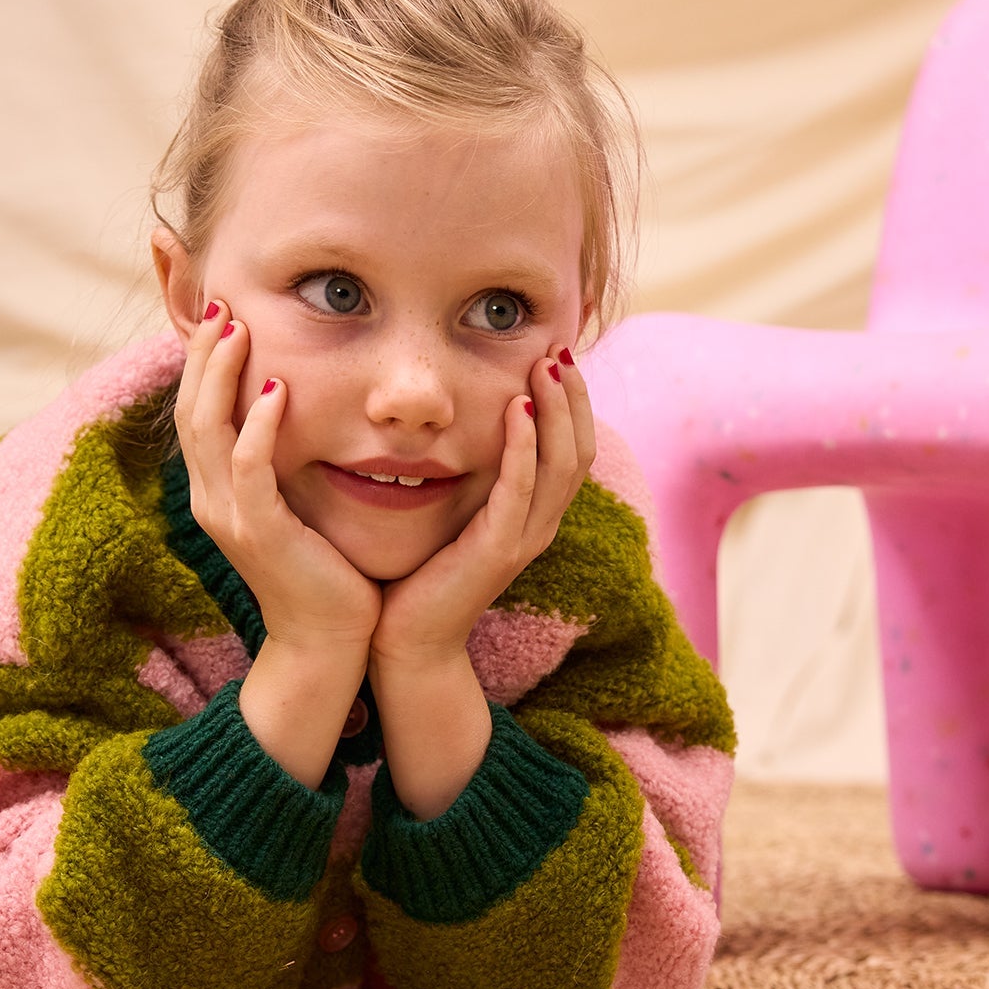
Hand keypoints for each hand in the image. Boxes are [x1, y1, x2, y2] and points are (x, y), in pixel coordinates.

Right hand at [174, 302, 381, 655]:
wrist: (327, 639)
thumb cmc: (322, 567)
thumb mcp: (293, 502)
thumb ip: (283, 459)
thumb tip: (296, 407)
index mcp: (215, 490)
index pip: (196, 411)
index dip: (202, 362)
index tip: (223, 314)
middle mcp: (210, 498)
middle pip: (190, 410)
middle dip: (205, 354)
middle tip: (224, 305)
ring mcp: (229, 516)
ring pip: (208, 430)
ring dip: (222, 376)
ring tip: (240, 329)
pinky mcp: (259, 532)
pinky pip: (249, 469)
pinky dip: (259, 426)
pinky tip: (279, 391)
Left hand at [371, 348, 595, 667]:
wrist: (408, 640)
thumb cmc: (421, 575)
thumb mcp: (453, 513)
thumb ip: (468, 474)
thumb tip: (459, 422)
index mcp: (533, 515)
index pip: (573, 448)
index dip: (572, 402)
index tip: (556, 354)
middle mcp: (539, 525)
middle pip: (580, 449)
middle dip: (573, 396)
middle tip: (560, 348)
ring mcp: (524, 539)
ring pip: (561, 465)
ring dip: (556, 411)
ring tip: (547, 367)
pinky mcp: (498, 550)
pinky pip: (520, 489)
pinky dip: (522, 447)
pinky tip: (516, 410)